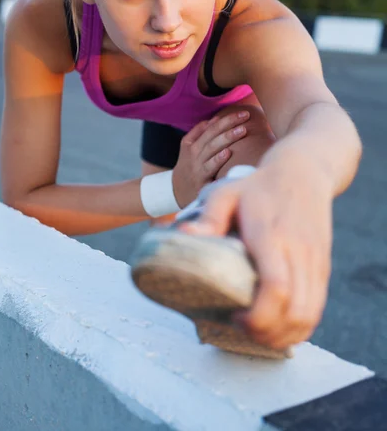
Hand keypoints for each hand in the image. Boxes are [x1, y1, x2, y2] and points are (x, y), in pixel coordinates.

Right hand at [172, 111, 250, 207]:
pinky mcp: (201, 182)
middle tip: (245, 117)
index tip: (243, 113)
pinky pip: (210, 169)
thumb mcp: (188, 148)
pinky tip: (227, 153)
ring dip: (227, 138)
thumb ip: (199, 132)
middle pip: (213, 136)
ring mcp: (198, 167)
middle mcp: (194, 154)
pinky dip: (217, 160)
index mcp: (192, 144)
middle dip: (230, 124)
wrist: (175, 193)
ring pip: (212, 149)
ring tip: (242, 130)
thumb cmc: (188, 167)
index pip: (212, 127)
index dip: (227, 119)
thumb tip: (215, 119)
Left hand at [181, 158, 333, 349]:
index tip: (236, 317)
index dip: (258, 316)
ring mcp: (314, 261)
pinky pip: (317, 308)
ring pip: (310, 315)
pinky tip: (279, 325)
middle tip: (242, 329)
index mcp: (271, 236)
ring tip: (258, 331)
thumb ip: (209, 217)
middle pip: (295, 311)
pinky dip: (300, 326)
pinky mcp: (323, 266)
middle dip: (268, 334)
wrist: (302, 172)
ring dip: (285, 335)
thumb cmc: (257, 186)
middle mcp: (298, 252)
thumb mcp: (226, 193)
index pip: (276, 288)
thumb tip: (183, 235)